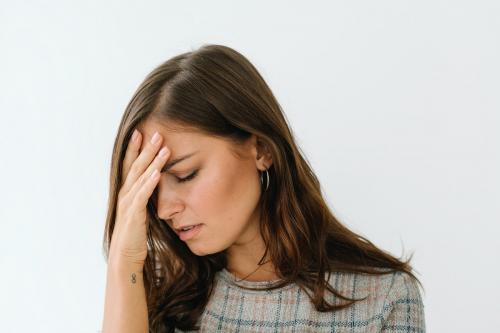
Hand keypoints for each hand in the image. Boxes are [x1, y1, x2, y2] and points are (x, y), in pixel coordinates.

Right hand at [108, 129, 169, 267]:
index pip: (130, 165)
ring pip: (140, 177)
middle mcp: (125, 194)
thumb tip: (155, 183)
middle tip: (157, 133)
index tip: (141, 132)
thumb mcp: (140, 211)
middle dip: (146, 148)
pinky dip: (150, 182)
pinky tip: (157, 172)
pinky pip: (142, 195)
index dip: (134, 148)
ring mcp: (128, 203)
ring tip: (163, 147)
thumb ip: (144, 197)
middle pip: (135, 166)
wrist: (124, 257)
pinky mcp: (134, 214)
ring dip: (152, 161)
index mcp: (126, 192)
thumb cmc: (134, 235)